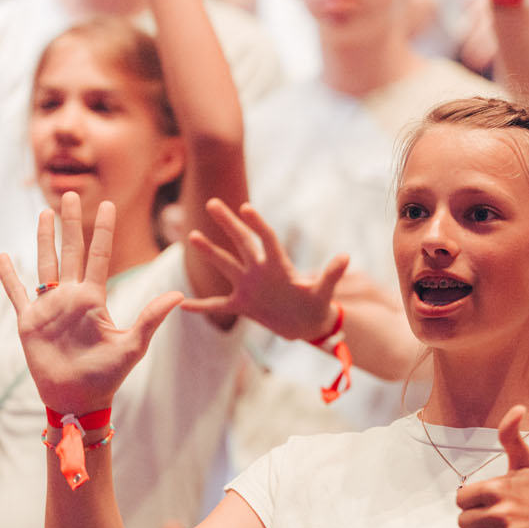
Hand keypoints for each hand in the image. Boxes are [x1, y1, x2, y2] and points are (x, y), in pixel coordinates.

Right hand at [0, 191, 182, 413]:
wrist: (79, 399)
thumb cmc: (108, 375)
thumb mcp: (133, 345)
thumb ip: (151, 318)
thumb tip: (180, 295)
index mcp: (94, 298)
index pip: (99, 255)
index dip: (103, 230)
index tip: (108, 204)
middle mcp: (71, 297)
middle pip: (70, 251)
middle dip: (70, 223)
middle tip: (68, 194)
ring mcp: (49, 308)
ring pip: (44, 265)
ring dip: (43, 240)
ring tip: (43, 214)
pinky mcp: (29, 322)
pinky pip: (17, 293)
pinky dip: (8, 276)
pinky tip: (3, 257)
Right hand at [180, 198, 347, 339]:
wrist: (307, 325)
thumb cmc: (317, 305)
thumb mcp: (323, 293)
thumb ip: (330, 276)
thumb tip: (345, 256)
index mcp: (279, 266)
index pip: (266, 239)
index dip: (257, 224)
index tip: (246, 207)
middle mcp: (260, 271)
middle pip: (242, 243)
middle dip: (228, 223)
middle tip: (212, 202)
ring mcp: (248, 286)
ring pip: (225, 265)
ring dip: (210, 252)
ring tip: (193, 236)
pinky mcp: (242, 305)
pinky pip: (218, 305)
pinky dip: (202, 306)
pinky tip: (183, 304)